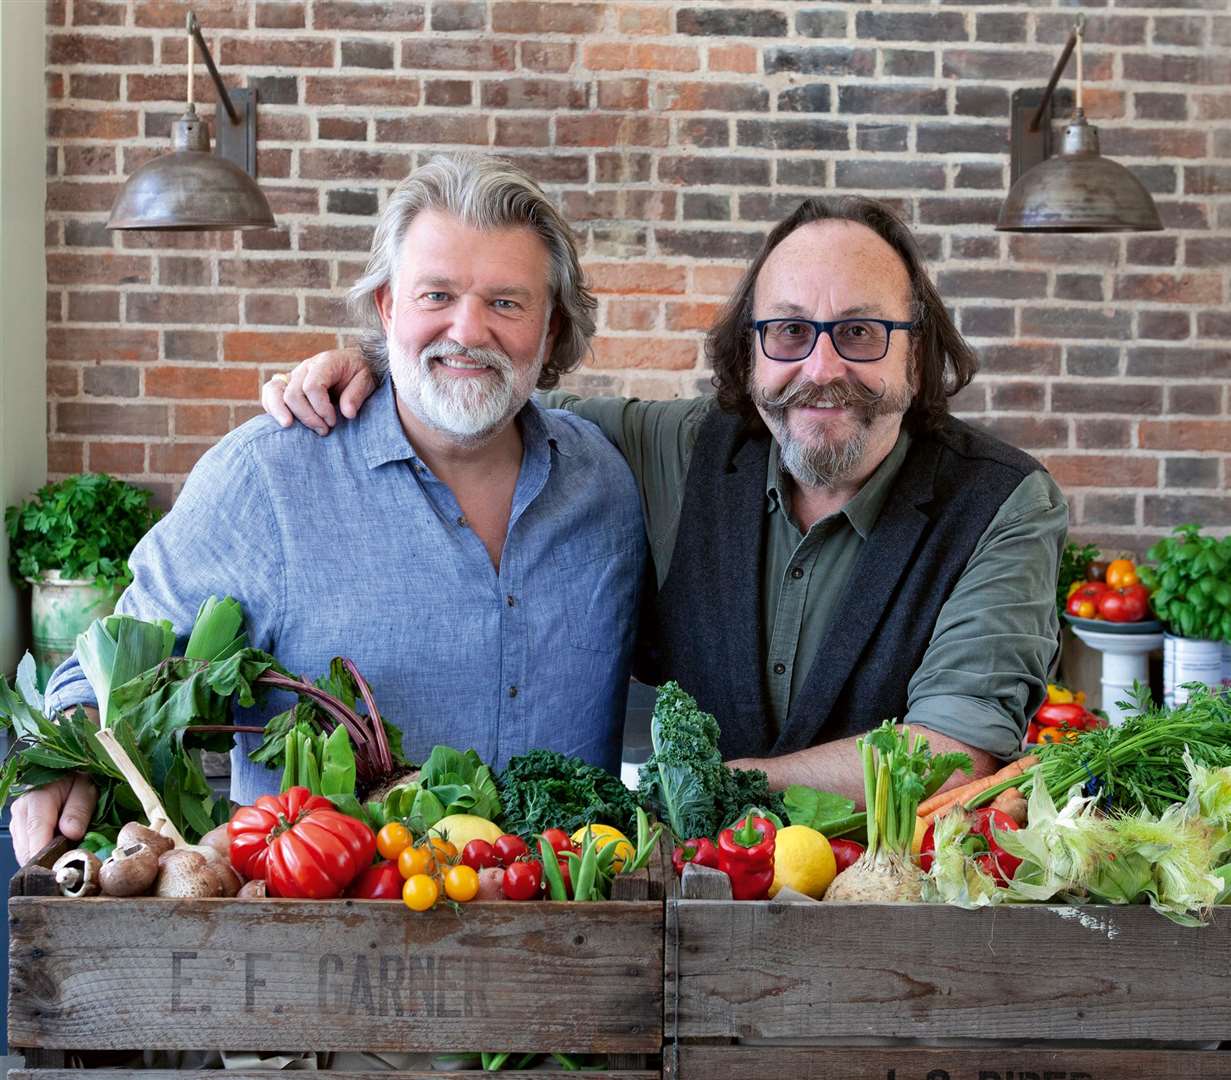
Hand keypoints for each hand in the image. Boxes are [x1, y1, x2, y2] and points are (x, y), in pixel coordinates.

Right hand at [11, 773, 97, 864]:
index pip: (36, 831)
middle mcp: (21, 810)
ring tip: (64, 854)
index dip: (46, 853)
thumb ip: (79, 810)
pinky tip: (55, 849)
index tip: (58, 868)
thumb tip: (71, 833)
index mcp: (36, 798)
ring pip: (24, 851)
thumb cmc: (78, 779)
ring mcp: (17, 821)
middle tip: (68, 864)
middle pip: (26, 847)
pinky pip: (26, 849)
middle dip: (46, 859)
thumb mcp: (86, 789)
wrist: (68, 773)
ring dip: (43, 857)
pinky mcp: (19, 829)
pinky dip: (40, 853)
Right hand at [260, 346, 374, 436]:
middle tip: (324, 430)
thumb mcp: (368, 379)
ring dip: (282, 412)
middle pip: (293, 393)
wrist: (356, 365)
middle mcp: (306, 367)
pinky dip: (272, 407)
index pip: (312, 386)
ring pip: (275, 391)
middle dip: (307, 416)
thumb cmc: (362, 373)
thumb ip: (358, 394)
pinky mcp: (288, 385)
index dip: (320, 408)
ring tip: (290, 427)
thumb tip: (347, 413)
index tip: (333, 422)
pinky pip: (270, 393)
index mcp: (326, 362)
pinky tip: (284, 421)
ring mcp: (294, 375)